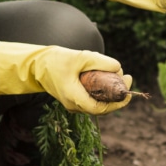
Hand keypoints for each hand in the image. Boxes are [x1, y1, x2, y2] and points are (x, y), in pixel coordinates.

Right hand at [0, 41, 131, 115]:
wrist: (37, 65)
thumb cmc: (56, 60)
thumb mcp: (80, 57)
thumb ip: (100, 61)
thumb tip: (118, 68)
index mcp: (73, 97)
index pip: (100, 108)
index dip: (117, 103)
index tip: (128, 90)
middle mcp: (74, 105)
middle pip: (101, 107)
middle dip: (117, 95)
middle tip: (128, 77)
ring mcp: (73, 103)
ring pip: (98, 102)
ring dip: (111, 92)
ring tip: (121, 75)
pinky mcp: (74, 98)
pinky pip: (93, 98)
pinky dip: (103, 90)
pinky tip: (108, 77)